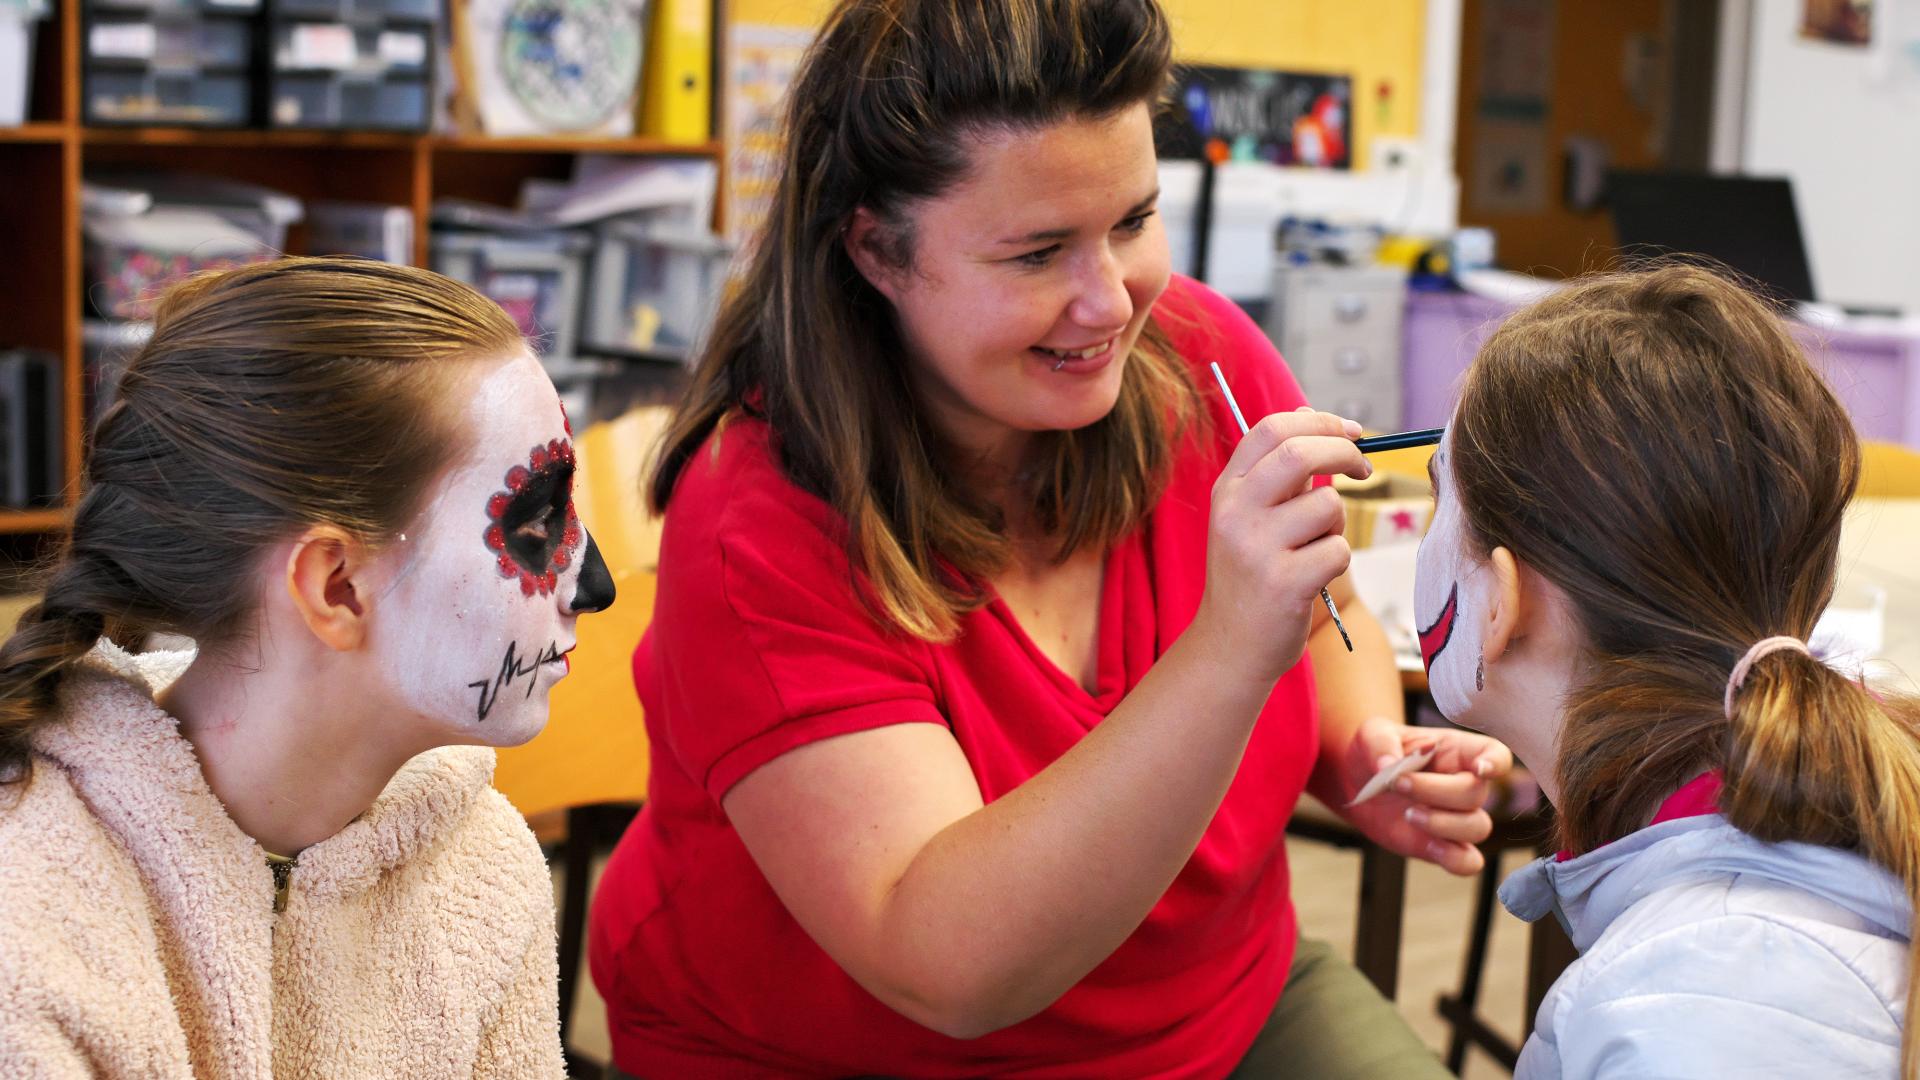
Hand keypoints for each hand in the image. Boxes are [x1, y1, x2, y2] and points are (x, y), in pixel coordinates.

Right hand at [1190, 408, 1370, 683]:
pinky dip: (1337, 560)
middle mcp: (1235, 513)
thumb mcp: (1249, 517)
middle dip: (1345, 453)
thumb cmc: (1251, 575)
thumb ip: (1278, 472)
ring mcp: (1256, 548)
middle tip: (1363, 470)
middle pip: (1301, 453)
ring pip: (1328, 506)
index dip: (1320, 421)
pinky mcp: (1283, 583)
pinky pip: (1338, 550)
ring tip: (1314, 548)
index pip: (1272, 429)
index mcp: (1227, 489)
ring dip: (1337, 526)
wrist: (1230, 645)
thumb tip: (1315, 417)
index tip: (1351, 431)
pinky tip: (1313, 578)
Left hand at [1335, 717, 1512, 875]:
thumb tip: (1388, 765)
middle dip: (1437, 791)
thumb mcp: (1371, 735)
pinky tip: (1430, 848)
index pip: (1494, 754)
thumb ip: (1381, 744)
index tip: (1480, 769)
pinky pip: (1467, 862)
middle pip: (1475, 793)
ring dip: (1444, 824)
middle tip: (1399, 783)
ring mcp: (1456, 817)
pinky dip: (1455, 860)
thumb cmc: (1374, 751)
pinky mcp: (1441, 845)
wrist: (1355, 782)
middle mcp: (1464, 784)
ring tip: (1408, 814)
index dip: (1495, 763)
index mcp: (1457, 751)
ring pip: (1477, 828)